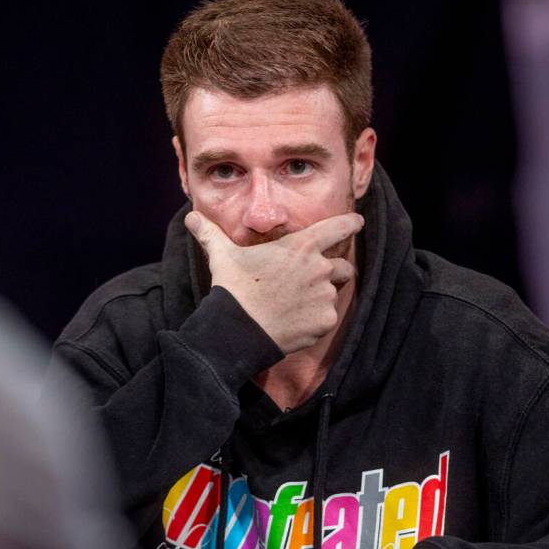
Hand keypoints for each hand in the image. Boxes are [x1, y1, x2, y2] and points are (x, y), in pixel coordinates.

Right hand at [184, 211, 362, 354]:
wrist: (237, 331)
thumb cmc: (232, 289)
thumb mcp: (221, 256)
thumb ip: (210, 234)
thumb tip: (191, 218)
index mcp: (301, 246)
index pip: (340, 227)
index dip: (350, 223)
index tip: (357, 222)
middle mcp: (320, 268)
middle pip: (344, 266)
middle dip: (334, 272)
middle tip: (312, 281)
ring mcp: (324, 296)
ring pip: (333, 294)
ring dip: (320, 298)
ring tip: (295, 306)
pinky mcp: (324, 322)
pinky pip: (326, 319)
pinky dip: (314, 321)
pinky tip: (293, 323)